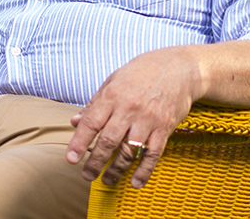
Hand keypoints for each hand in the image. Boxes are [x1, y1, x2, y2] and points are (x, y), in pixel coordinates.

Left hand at [64, 47, 201, 188]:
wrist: (179, 68)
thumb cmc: (141, 73)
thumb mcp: (113, 81)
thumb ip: (94, 104)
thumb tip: (75, 122)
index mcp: (113, 95)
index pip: (91, 122)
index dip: (79, 142)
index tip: (71, 159)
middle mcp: (129, 108)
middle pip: (109, 141)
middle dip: (95, 161)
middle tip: (87, 175)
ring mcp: (148, 119)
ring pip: (129, 150)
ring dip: (117, 169)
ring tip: (107, 180)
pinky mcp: (165, 128)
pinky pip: (153, 153)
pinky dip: (144, 170)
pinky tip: (136, 182)